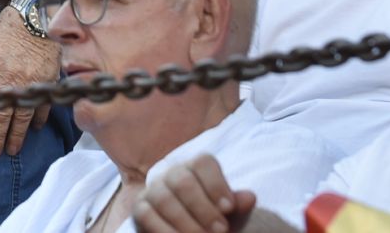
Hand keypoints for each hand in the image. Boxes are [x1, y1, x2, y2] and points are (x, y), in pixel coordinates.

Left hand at [0, 12, 57, 157]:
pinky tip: (34, 128)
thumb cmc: (7, 30)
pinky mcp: (46, 82)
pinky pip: (41, 106)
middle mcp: (9, 83)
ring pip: (21, 118)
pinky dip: (38, 119)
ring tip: (12, 149)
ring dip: (16, 136)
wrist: (34, 17)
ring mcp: (29, 85)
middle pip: (1, 118)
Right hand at [132, 154, 258, 232]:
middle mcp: (173, 174)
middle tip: (221, 230)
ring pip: (163, 197)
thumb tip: (249, 197)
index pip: (203, 163)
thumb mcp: (229, 217)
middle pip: (182, 180)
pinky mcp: (140, 208)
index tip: (229, 208)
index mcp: (197, 168)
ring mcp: (153, 189)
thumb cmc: (212, 222)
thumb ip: (238, 207)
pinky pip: (147, 215)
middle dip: (203, 208)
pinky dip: (165, 230)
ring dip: (185, 222)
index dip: (216, 184)